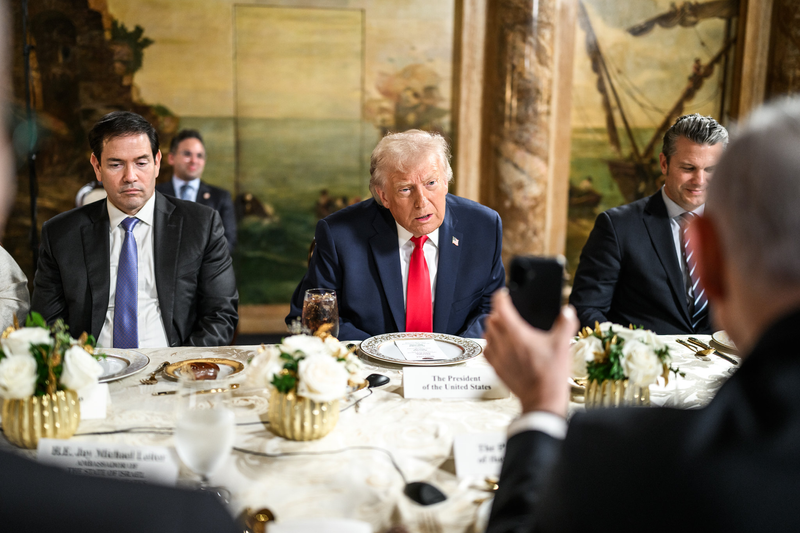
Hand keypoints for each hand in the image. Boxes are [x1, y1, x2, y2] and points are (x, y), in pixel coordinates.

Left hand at [483, 289, 578, 416]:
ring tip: (504, 327)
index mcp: (517, 334)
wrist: (542, 399)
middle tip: (507, 311)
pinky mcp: (496, 368)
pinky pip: (487, 350)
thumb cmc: (550, 374)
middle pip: (491, 320)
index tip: (504, 294)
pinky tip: (500, 346)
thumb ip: (565, 324)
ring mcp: (498, 356)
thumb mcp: (562, 345)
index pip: (501, 308)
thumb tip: (568, 310)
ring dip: (493, 328)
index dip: (501, 298)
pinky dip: (491, 344)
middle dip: (498, 312)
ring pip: (487, 334)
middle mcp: (503, 343)